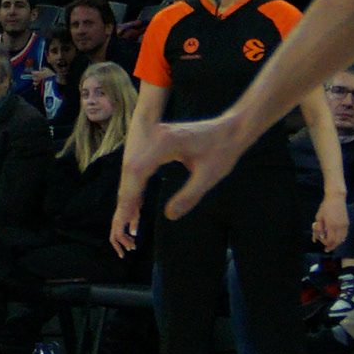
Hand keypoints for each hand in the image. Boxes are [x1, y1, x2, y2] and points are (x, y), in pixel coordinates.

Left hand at [109, 190, 143, 256]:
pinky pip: (120, 234)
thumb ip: (133, 225)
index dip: (120, 243)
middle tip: (122, 256)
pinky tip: (132, 242)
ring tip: (131, 248)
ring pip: (116, 238)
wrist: (131, 194)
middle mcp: (115, 223)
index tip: (127, 249)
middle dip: (118, 248)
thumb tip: (134, 234)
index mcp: (118, 222)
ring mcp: (117, 222)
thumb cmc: (133, 204)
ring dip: (124, 244)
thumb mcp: (134, 217)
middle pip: (113, 239)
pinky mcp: (120, 221)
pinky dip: (125, 240)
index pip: (116, 236)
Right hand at [132, 106, 258, 226]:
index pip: (138, 171)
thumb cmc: (224, 149)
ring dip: (129, 192)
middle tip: (123, 224)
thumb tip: (169, 215)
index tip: (123, 218)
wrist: (230, 128)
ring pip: (132, 168)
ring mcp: (153, 137)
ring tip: (129, 218)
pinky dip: (136, 183)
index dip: (129, 196)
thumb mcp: (209, 176)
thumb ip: (189, 196)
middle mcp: (155, 136)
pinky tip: (137, 201)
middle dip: (125, 198)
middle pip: (130, 170)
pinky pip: (140, 164)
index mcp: (165, 142)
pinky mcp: (156, 141)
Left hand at [312, 193, 347, 251]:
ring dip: (336, 244)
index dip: (324, 243)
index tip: (320, 240)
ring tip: (331, 245)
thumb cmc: (325, 207)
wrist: (336, 198)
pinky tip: (336, 239)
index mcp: (331, 225)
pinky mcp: (347, 224)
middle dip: (331, 246)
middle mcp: (339, 227)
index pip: (329, 240)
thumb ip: (318, 229)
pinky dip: (341, 239)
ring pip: (342, 240)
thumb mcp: (318, 217)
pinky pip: (345, 235)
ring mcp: (344, 225)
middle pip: (337, 242)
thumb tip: (316, 239)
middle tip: (326, 249)